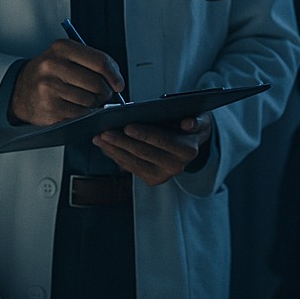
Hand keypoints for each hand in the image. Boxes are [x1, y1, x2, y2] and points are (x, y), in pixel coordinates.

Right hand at [9, 39, 125, 125]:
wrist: (20, 91)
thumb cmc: (49, 74)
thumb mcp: (65, 57)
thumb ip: (91, 62)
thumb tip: (116, 80)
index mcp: (61, 48)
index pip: (99, 61)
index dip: (114, 75)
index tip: (118, 84)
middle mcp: (53, 65)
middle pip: (96, 83)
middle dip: (105, 92)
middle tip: (102, 94)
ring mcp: (49, 88)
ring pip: (89, 100)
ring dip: (93, 104)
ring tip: (85, 100)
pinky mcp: (49, 108)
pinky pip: (79, 114)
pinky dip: (83, 114)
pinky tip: (75, 108)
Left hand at [93, 113, 213, 185]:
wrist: (190, 144)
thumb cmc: (190, 127)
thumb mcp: (200, 119)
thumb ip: (197, 120)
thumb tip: (188, 124)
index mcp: (187, 150)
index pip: (162, 141)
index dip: (144, 134)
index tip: (127, 126)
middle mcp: (175, 166)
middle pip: (143, 153)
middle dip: (121, 142)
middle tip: (104, 132)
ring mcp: (162, 175)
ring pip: (132, 162)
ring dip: (113, 150)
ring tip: (99, 138)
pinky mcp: (151, 179)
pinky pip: (129, 167)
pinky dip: (115, 156)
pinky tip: (104, 146)